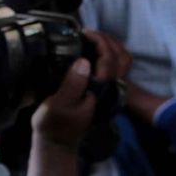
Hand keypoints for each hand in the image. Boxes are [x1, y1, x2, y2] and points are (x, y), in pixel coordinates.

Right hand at [31, 29, 129, 149]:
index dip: (100, 42)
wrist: (57, 142)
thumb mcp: (56, 106)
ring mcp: (109, 91)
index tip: (84, 33)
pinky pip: (117, 68)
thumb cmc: (52, 124)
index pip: (109, 60)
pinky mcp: (104, 92)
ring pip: (123, 63)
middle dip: (106, 40)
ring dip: (112, 46)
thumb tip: (83, 61)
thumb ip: (71, 84)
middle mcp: (110, 90)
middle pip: (120, 58)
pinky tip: (95, 51)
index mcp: (100, 90)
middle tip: (87, 32)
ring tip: (92, 38)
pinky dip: (111, 55)